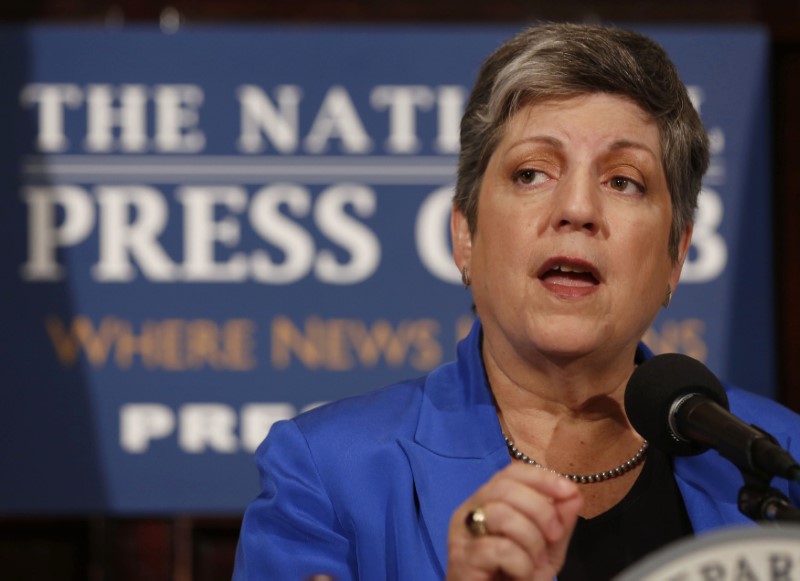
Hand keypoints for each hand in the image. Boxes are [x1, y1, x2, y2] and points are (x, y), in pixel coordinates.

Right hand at [446, 463, 582, 579]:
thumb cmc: (515, 578)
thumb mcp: (546, 549)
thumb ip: (559, 522)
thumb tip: (573, 493)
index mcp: (488, 502)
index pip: (511, 473)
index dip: (541, 477)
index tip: (568, 490)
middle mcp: (469, 511)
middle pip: (504, 487)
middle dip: (540, 510)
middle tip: (554, 536)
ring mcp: (462, 534)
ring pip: (500, 514)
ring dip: (530, 539)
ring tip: (535, 562)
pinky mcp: (462, 559)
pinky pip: (498, 548)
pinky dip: (520, 562)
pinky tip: (521, 574)